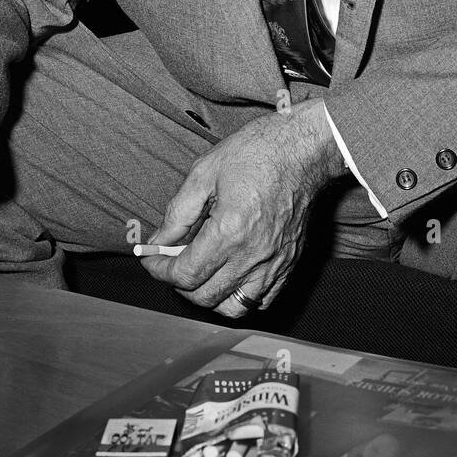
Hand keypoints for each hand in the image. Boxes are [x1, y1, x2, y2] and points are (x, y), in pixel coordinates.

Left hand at [140, 99, 345, 317]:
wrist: (304, 149)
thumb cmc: (258, 152)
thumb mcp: (205, 171)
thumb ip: (178, 212)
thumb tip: (159, 239)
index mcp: (229, 230)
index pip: (185, 273)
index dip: (160, 270)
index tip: (152, 259)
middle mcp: (253, 254)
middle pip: (205, 296)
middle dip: (178, 284)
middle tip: (172, 261)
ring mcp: (274, 263)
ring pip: (233, 307)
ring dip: (209, 296)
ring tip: (201, 272)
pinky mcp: (289, 263)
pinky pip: (262, 300)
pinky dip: (240, 297)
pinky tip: (230, 275)